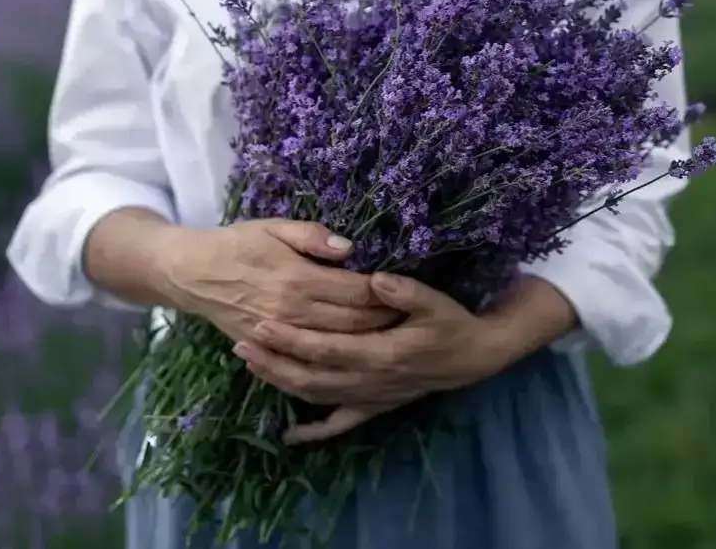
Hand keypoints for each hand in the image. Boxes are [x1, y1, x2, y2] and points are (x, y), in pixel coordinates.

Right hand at [159, 219, 397, 340]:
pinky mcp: (270, 349)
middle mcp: (293, 311)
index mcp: (298, 278)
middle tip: (410, 321)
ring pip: (336, 346)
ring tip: (392, 339)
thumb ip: (313, 236)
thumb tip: (350, 248)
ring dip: (366, 343)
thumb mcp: (274, 227)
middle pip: (352, 323)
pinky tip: (355, 358)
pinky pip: (309, 361)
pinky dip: (336, 360)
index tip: (407, 294)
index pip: (356, 292)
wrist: (192, 274)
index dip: (385, 294)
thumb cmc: (238, 244)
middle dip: (384, 322)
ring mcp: (281, 335)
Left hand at [234, 272, 514, 442]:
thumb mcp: (434, 301)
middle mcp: (370, 381)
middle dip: (273, 361)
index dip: (291, 340)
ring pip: (317, 396)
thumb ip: (404, 291)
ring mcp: (370, 398)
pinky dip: (314, 431)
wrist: (474, 357)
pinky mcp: (376, 407)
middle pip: (311, 376)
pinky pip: (339, 424)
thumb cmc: (451, 323)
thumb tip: (375, 280)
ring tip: (252, 367)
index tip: (261, 325)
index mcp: (381, 353)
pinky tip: (290, 435)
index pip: (325, 348)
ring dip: (282, 383)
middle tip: (241, 344)